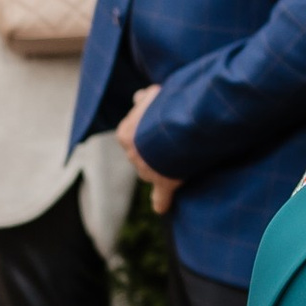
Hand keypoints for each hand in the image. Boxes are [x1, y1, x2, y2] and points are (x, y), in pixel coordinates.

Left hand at [114, 85, 180, 215]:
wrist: (172, 129)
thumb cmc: (163, 109)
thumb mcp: (152, 96)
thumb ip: (144, 99)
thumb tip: (138, 97)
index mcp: (125, 135)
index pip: (132, 135)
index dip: (146, 130)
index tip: (159, 125)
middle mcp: (133, 154)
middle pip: (141, 155)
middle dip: (152, 149)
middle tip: (171, 140)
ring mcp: (147, 171)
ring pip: (151, 172)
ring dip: (163, 166)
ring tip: (180, 155)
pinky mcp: (164, 183)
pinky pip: (161, 197)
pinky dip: (161, 202)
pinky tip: (161, 208)